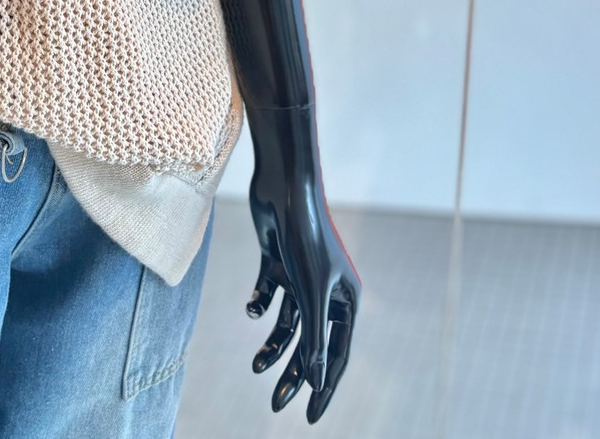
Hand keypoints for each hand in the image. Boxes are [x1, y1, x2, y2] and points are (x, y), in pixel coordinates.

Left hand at [244, 106, 358, 421]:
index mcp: (346, 299)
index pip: (337, 354)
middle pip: (311, 342)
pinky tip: (253, 309)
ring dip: (273, 344)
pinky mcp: (278, 259)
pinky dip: (259, 304)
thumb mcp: (310, 294)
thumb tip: (315, 383)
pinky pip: (269, 292)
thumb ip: (313, 339)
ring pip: (289, 322)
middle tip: (276, 404)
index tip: (308, 416)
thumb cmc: (304, 237)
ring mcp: (301, 273)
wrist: (282, 184)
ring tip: (256, 367)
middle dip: (294, 372)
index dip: (324, 386)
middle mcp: (326, 288)